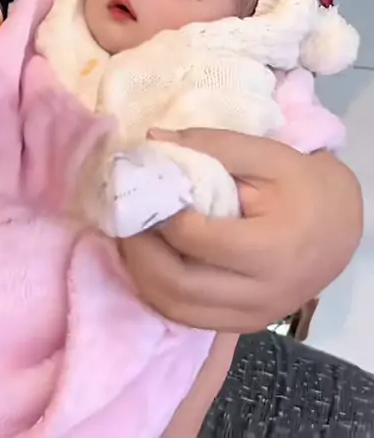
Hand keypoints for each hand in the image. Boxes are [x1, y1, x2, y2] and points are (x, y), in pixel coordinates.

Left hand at [120, 129, 362, 331]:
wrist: (342, 226)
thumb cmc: (304, 185)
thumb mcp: (266, 154)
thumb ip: (212, 144)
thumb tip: (153, 140)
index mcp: (270, 249)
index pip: (195, 239)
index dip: (160, 215)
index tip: (143, 189)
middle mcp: (261, 293)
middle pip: (177, 285)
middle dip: (139, 250)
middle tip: (124, 217)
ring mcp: (252, 316)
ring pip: (176, 310)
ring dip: (142, 275)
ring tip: (132, 237)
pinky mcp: (244, 325)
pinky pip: (188, 318)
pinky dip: (160, 292)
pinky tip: (151, 261)